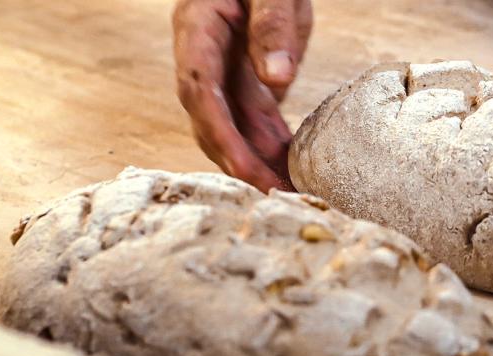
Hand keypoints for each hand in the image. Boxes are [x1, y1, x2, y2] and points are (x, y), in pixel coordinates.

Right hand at [172, 0, 312, 191]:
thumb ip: (272, 25)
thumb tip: (276, 78)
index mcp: (198, 28)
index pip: (199, 89)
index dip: (219, 133)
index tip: (244, 167)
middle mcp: (203, 54)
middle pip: (211, 118)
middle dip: (239, 160)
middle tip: (276, 193)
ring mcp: (224, 68)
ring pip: (233, 124)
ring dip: (258, 160)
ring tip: (292, 191)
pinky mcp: (247, 77)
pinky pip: (255, 118)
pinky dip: (272, 144)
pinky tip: (294, 170)